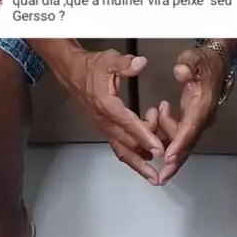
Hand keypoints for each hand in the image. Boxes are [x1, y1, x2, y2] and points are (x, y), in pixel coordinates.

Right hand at [63, 48, 164, 184]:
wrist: (72, 73)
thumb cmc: (90, 67)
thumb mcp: (108, 60)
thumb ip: (124, 63)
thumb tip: (141, 63)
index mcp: (107, 104)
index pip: (128, 124)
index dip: (144, 137)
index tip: (159, 149)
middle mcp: (104, 120)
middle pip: (127, 143)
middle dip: (146, 154)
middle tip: (164, 165)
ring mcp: (103, 126)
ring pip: (122, 150)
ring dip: (138, 163)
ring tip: (153, 176)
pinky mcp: (104, 128)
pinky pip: (118, 146)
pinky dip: (131, 157)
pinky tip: (142, 161)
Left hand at [157, 48, 225, 184]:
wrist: (216, 63)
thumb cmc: (202, 62)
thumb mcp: (194, 58)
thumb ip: (187, 64)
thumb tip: (180, 71)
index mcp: (203, 104)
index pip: (191, 127)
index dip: (179, 142)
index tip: (168, 156)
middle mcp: (202, 117)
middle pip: (188, 144)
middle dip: (175, 161)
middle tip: (160, 177)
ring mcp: (198, 121)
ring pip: (183, 142)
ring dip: (166, 142)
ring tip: (152, 119)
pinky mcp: (193, 121)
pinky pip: (180, 135)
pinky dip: (167, 135)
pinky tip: (155, 118)